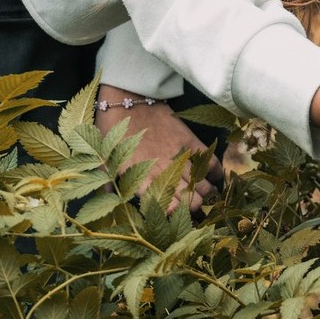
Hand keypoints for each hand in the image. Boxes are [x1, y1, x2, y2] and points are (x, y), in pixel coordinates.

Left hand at [94, 88, 222, 215]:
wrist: (128, 98)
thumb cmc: (112, 129)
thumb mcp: (104, 158)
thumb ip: (107, 182)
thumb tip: (109, 199)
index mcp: (140, 180)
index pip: (162, 206)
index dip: (172, 215)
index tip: (175, 220)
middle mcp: (162, 171)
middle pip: (188, 198)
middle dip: (193, 207)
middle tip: (193, 209)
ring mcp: (178, 154)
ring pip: (200, 182)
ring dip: (205, 192)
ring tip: (205, 196)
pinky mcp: (188, 139)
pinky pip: (208, 158)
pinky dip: (214, 169)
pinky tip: (215, 177)